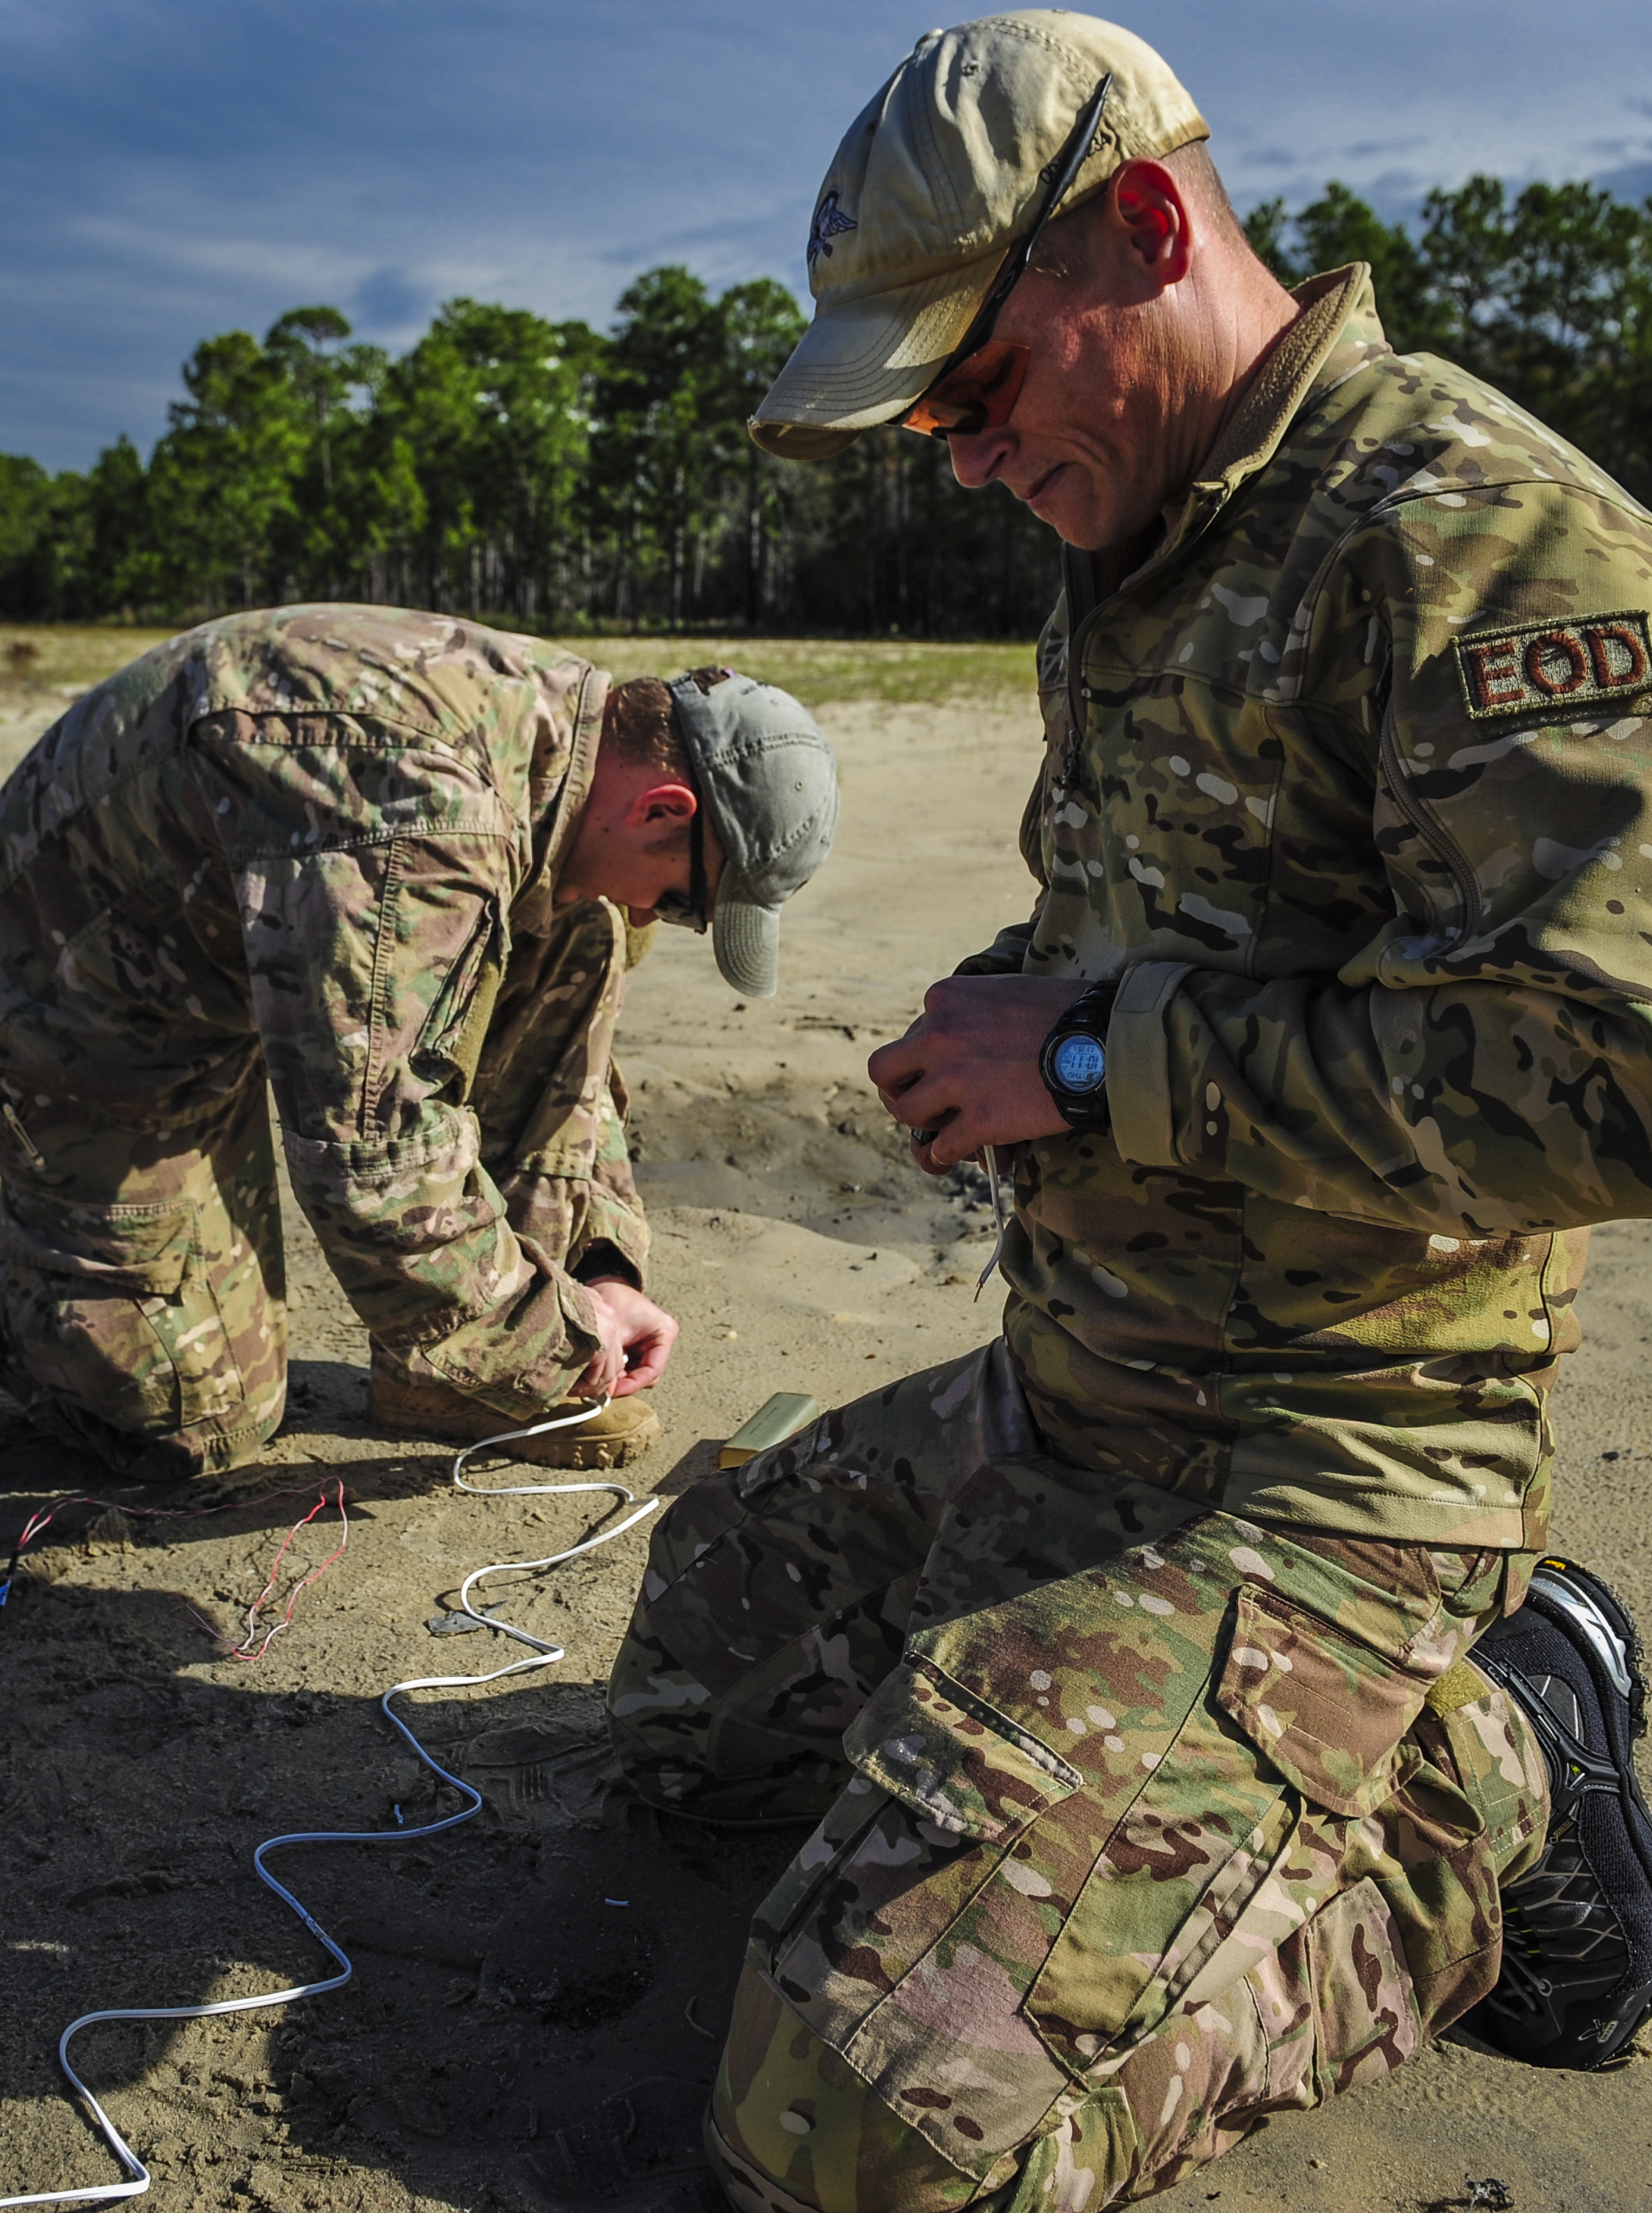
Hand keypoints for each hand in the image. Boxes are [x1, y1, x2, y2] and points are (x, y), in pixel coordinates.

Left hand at [574, 1279, 679, 1398]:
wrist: (604, 1282)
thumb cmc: (613, 1298)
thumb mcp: (614, 1331)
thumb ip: (613, 1360)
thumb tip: (607, 1390)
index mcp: (664, 1333)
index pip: (653, 1370)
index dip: (632, 1384)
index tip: (612, 1390)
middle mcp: (662, 1341)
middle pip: (647, 1375)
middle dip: (626, 1383)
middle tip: (604, 1389)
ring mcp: (652, 1345)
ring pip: (639, 1374)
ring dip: (622, 1379)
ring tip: (602, 1380)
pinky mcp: (640, 1347)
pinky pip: (632, 1367)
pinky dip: (619, 1371)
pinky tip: (605, 1371)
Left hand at [868, 975, 1088, 1171]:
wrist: (1105, 1042)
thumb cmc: (1067, 1012)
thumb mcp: (1005, 991)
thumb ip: (972, 1012)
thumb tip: (963, 1046)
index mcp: (944, 999)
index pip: (913, 1033)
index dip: (928, 1058)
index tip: (948, 1071)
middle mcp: (938, 1036)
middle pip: (884, 1071)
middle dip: (899, 1091)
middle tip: (922, 1104)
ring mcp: (956, 1080)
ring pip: (907, 1113)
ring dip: (922, 1128)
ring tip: (939, 1137)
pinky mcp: (979, 1120)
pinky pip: (940, 1148)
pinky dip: (943, 1157)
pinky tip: (955, 1158)